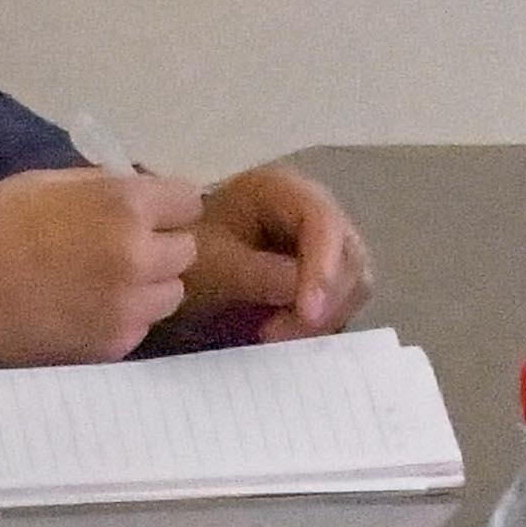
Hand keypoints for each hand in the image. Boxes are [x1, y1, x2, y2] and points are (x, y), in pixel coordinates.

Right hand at [0, 164, 199, 361]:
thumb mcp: (47, 182)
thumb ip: (102, 187)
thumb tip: (138, 191)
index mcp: (124, 206)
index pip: (188, 201)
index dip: (166, 205)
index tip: (147, 213)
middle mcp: (139, 256)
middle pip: (185, 251)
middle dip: (160, 245)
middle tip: (121, 249)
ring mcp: (128, 307)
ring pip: (170, 294)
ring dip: (148, 286)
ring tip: (105, 284)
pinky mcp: (111, 346)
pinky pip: (139, 328)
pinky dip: (123, 319)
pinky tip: (86, 312)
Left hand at [183, 164, 371, 337]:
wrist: (172, 260)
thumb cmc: (189, 251)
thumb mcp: (212, 261)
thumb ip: (257, 275)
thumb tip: (303, 294)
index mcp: (282, 190)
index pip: (323, 222)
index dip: (322, 267)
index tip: (308, 313)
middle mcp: (313, 209)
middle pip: (348, 252)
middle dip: (324, 300)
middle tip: (279, 335)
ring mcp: (322, 241)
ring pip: (353, 280)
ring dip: (325, 316)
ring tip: (276, 336)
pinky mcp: (323, 270)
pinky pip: (342, 298)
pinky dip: (323, 321)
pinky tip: (288, 335)